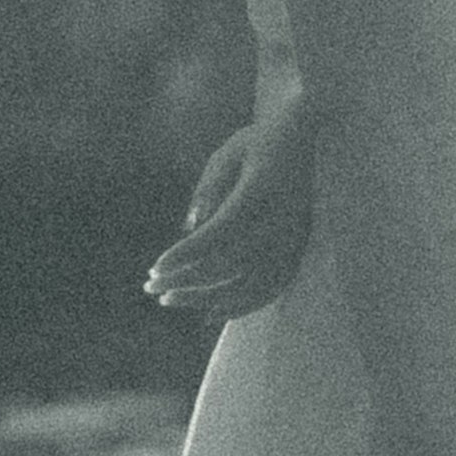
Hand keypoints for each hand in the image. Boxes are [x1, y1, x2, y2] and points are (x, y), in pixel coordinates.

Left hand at [144, 99, 315, 321]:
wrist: (304, 142)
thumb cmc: (257, 144)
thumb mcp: (227, 153)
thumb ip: (208, 189)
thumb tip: (189, 230)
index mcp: (261, 190)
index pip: (220, 232)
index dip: (186, 254)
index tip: (156, 267)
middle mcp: (281, 220)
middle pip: (230, 263)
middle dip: (186, 279)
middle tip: (151, 286)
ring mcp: (293, 240)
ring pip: (248, 285)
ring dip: (207, 299)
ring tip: (170, 299)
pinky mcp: (298, 252)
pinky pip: (270, 290)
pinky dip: (240, 306)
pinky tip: (210, 313)